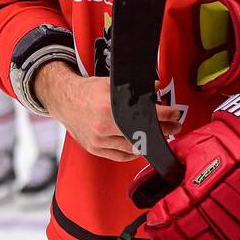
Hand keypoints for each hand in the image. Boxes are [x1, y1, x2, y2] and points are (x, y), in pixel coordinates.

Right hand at [34, 61, 182, 161]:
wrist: (64, 100)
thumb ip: (134, 87)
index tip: (175, 114)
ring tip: (158, 136)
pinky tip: (140, 146)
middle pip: (141, 133)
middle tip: (174, 127)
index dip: (164, 115)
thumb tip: (157, 88)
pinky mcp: (94, 148)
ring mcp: (99, 139)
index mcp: (109, 106)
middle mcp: (104, 125)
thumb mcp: (111, 83)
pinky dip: (132, 153)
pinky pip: (119, 156)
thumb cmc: (87, 91)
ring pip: (131, 147)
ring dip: (148, 142)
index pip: (145, 114)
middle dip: (161, 130)